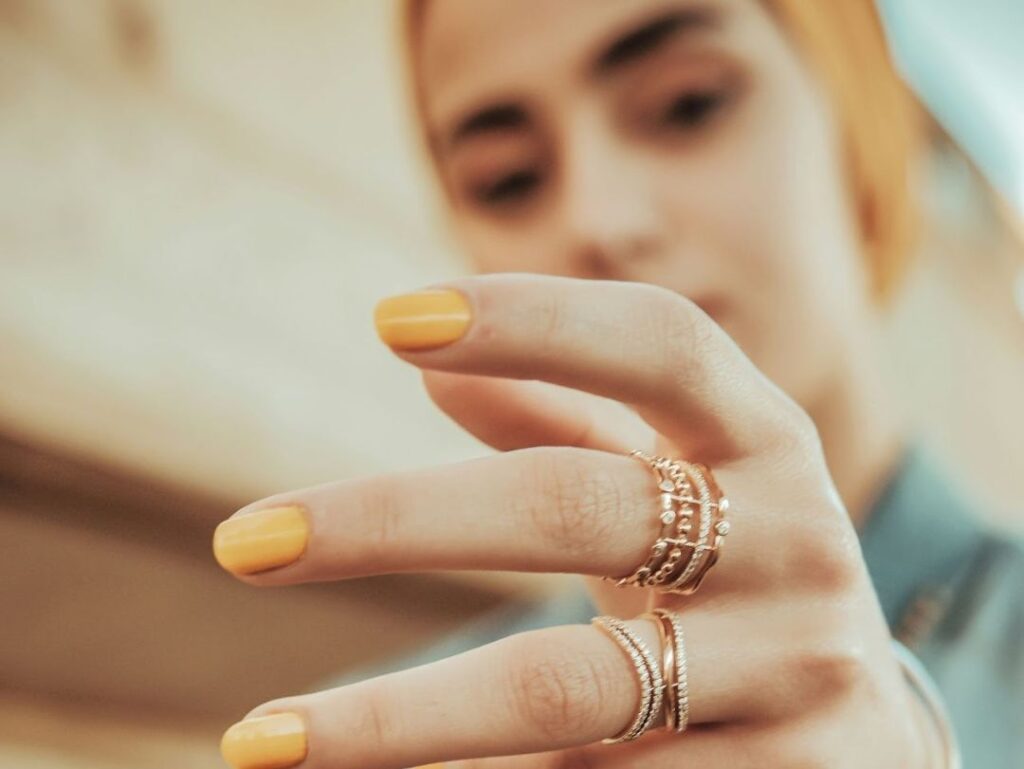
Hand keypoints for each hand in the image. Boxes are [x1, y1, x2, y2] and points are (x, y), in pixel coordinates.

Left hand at [213, 274, 933, 768]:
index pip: (661, 344)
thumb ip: (566, 422)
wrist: (861, 733)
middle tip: (244, 542)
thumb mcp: (670, 487)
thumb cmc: (731, 575)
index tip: (386, 320)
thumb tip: (427, 367)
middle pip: (582, 505)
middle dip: (398, 521)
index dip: (534, 318)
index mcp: (764, 440)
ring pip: (568, 688)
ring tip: (262, 738)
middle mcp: (795, 541)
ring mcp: (798, 672)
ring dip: (400, 715)